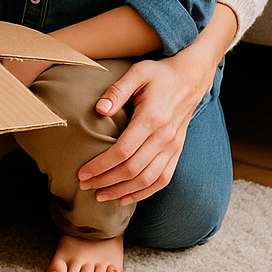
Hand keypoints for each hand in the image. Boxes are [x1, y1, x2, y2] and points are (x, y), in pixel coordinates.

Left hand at [76, 51, 213, 204]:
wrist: (190, 79)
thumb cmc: (158, 75)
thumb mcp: (136, 73)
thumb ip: (117, 90)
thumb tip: (99, 109)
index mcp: (152, 118)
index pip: (122, 151)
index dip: (100, 166)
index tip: (82, 173)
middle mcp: (165, 137)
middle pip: (132, 169)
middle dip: (106, 181)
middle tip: (84, 186)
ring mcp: (173, 147)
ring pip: (147, 180)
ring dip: (122, 191)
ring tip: (100, 196)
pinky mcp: (177, 152)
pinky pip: (163, 179)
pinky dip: (144, 193)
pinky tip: (126, 197)